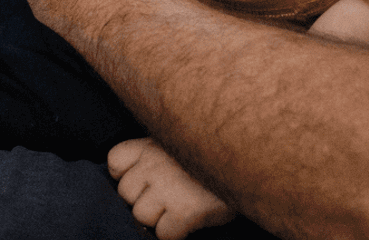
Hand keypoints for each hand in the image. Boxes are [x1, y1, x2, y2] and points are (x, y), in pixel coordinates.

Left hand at [109, 137, 234, 239]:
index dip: (126, 173)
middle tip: (167, 197)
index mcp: (153, 143)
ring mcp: (168, 188)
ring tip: (180, 207)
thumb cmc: (217, 152)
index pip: (116, 160)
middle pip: (125, 193)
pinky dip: (176, 232)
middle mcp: (155, 164)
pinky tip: (190, 220)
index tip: (143, 178)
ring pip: (141, 215)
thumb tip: (141, 173)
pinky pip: (164, 233)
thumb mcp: (185, 139)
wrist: (253, 158)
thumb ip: (162, 151)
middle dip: (143, 198)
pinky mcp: (185, 212)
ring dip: (159, 217)